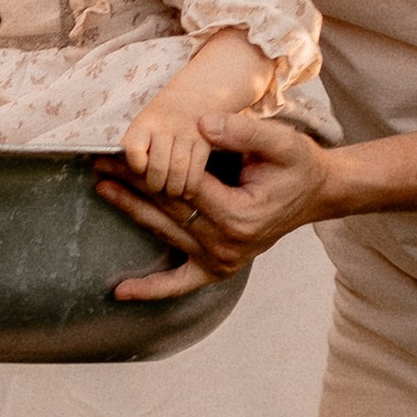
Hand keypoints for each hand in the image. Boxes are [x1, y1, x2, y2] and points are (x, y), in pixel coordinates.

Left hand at [97, 108, 342, 296]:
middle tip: (100, 162)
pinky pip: (181, 283)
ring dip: (131, 212)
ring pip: (165, 234)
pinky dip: (152, 289)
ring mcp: (222, 261)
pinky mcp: (219, 268)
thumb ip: (243, 132)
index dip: (149, 166)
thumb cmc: (297, 165)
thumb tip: (202, 124)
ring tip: (102, 189)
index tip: (123, 148)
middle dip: (132, 183)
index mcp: (238, 215)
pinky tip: (121, 291)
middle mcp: (227, 244)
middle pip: (168, 209)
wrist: (316, 193)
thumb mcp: (280, 142)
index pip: (182, 186)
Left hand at [116, 94, 218, 202]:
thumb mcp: (144, 124)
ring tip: (171, 193)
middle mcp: (164, 127)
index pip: (133, 149)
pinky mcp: (204, 141)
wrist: (195, 95)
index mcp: (143, 124)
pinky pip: (197, 169)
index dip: (136, 164)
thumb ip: (132, 146)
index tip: (139, 171)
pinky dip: (191, 185)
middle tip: (156, 190)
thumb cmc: (162, 117)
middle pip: (158, 166)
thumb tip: (102, 166)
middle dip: (155, 185)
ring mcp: (186, 134)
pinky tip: (187, 191)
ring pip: (178, 170)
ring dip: (173, 188)